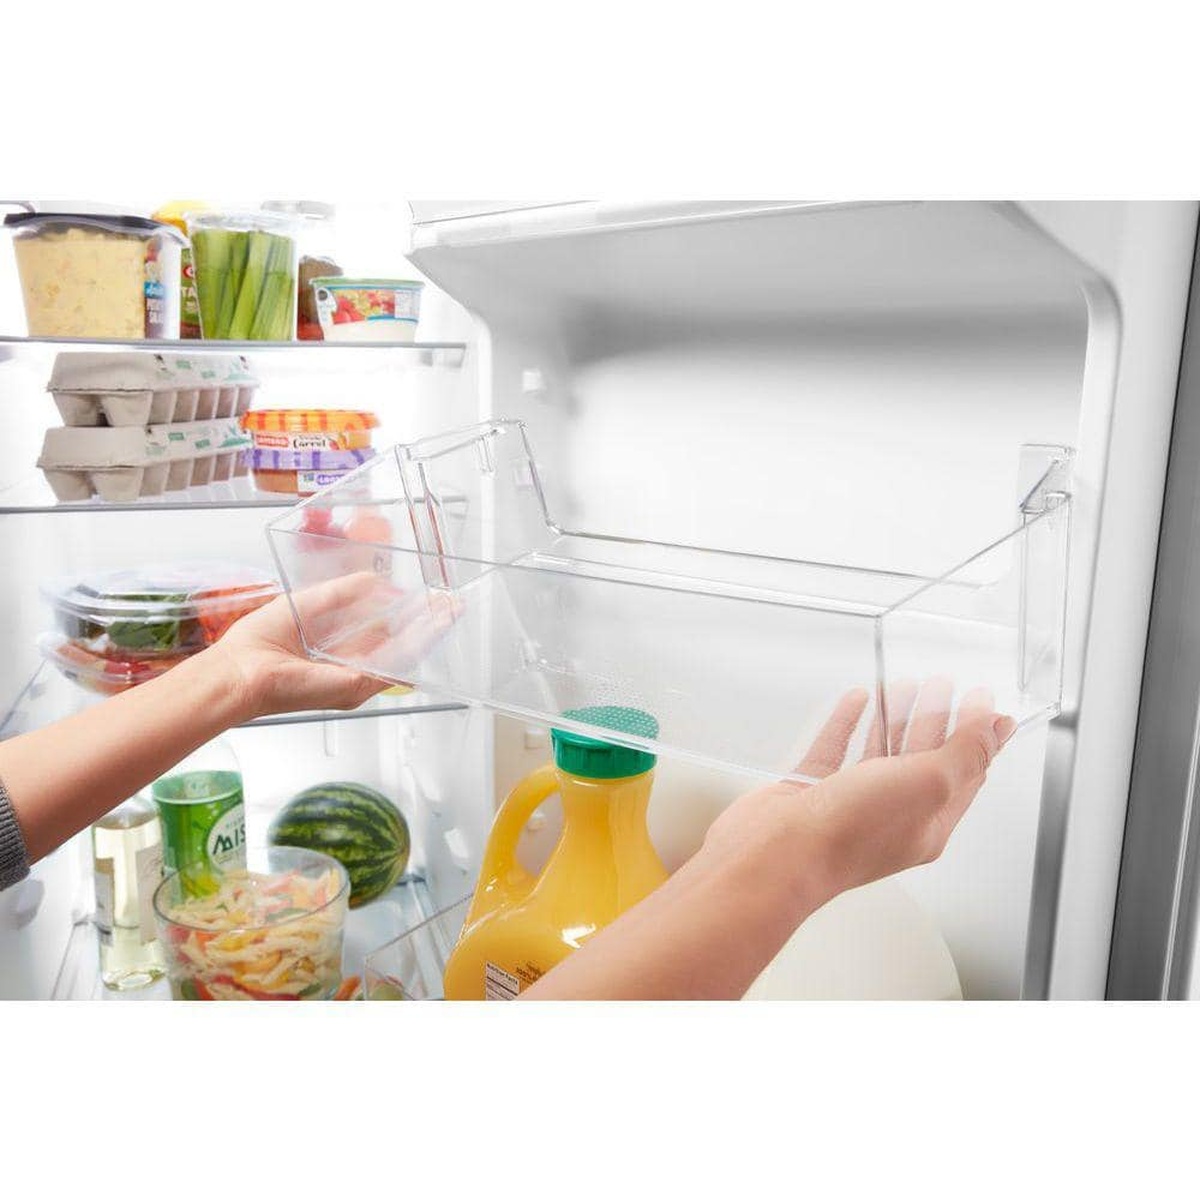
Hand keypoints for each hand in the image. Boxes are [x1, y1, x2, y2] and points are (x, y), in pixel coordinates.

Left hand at [209, 573, 460, 719]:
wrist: (240, 673)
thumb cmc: (256, 648)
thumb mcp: (306, 605)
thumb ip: (341, 593)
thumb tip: (373, 580)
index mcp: (339, 653)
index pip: (383, 634)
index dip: (408, 616)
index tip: (427, 599)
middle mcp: (352, 669)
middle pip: (402, 645)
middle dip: (428, 623)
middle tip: (450, 604)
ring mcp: (357, 679)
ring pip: (405, 653)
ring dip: (431, 630)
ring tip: (450, 610)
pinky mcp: (357, 684)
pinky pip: (396, 661)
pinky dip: (418, 640)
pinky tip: (433, 623)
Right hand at [702, 680, 1015, 907]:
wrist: (775, 854)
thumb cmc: (848, 833)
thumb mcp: (928, 785)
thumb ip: (964, 754)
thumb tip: (995, 729)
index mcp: (929, 822)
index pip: (965, 772)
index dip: (977, 733)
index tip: (982, 698)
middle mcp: (892, 815)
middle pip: (924, 759)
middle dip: (938, 718)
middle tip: (944, 685)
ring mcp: (850, 803)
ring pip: (881, 752)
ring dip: (895, 717)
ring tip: (904, 686)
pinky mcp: (812, 790)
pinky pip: (835, 748)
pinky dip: (848, 722)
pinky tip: (855, 702)